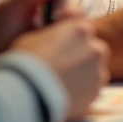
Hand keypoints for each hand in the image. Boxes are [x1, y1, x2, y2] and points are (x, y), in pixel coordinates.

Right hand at [12, 3, 109, 121]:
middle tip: (61, 66)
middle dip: (80, 55)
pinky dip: (82, 90)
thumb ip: (52, 33)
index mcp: (80, 29)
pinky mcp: (96, 91)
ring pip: (94, 69)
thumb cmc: (25, 61)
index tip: (60, 46)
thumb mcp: (33, 36)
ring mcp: (98, 71)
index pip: (81, 27)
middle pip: (91, 48)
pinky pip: (92, 88)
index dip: (70, 37)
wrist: (27, 92)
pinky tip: (65, 94)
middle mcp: (95, 48)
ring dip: (83, 73)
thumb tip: (52, 37)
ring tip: (62, 82)